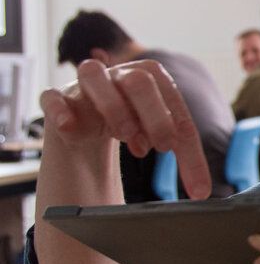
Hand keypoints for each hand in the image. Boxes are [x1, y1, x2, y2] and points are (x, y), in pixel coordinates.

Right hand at [39, 59, 210, 198]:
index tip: (197, 186)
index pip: (176, 107)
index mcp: (153, 79)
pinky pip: (52, 96)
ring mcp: (86, 84)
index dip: (188, 146)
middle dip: (156, 116)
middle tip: (163, 147)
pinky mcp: (58, 100)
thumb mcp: (160, 136)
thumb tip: (203, 189)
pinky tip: (71, 126)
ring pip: (94, 75)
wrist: (87, 120)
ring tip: (126, 136)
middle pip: (140, 81)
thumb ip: (182, 154)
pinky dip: (59, 109)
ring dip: (113, 105)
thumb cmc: (133, 123)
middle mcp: (120, 74)